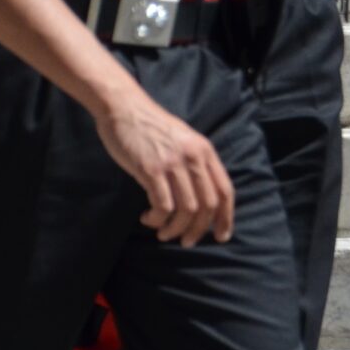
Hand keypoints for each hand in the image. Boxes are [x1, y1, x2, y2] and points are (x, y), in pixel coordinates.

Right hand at [94, 90, 234, 244]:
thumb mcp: (183, 140)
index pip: (225, 191)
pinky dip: (157, 219)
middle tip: (186, 241)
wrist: (124, 107)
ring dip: (176, 229)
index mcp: (204, 151)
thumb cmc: (151, 127)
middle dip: (198, 230)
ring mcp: (173, 163)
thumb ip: (195, 163)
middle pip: (207, 205)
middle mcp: (193, 157)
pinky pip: (163, 205)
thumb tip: (202, 198)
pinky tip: (148, 218)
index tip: (220, 236)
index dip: (225, 218)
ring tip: (163, 233)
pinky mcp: (151, 169)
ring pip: (186, 209)